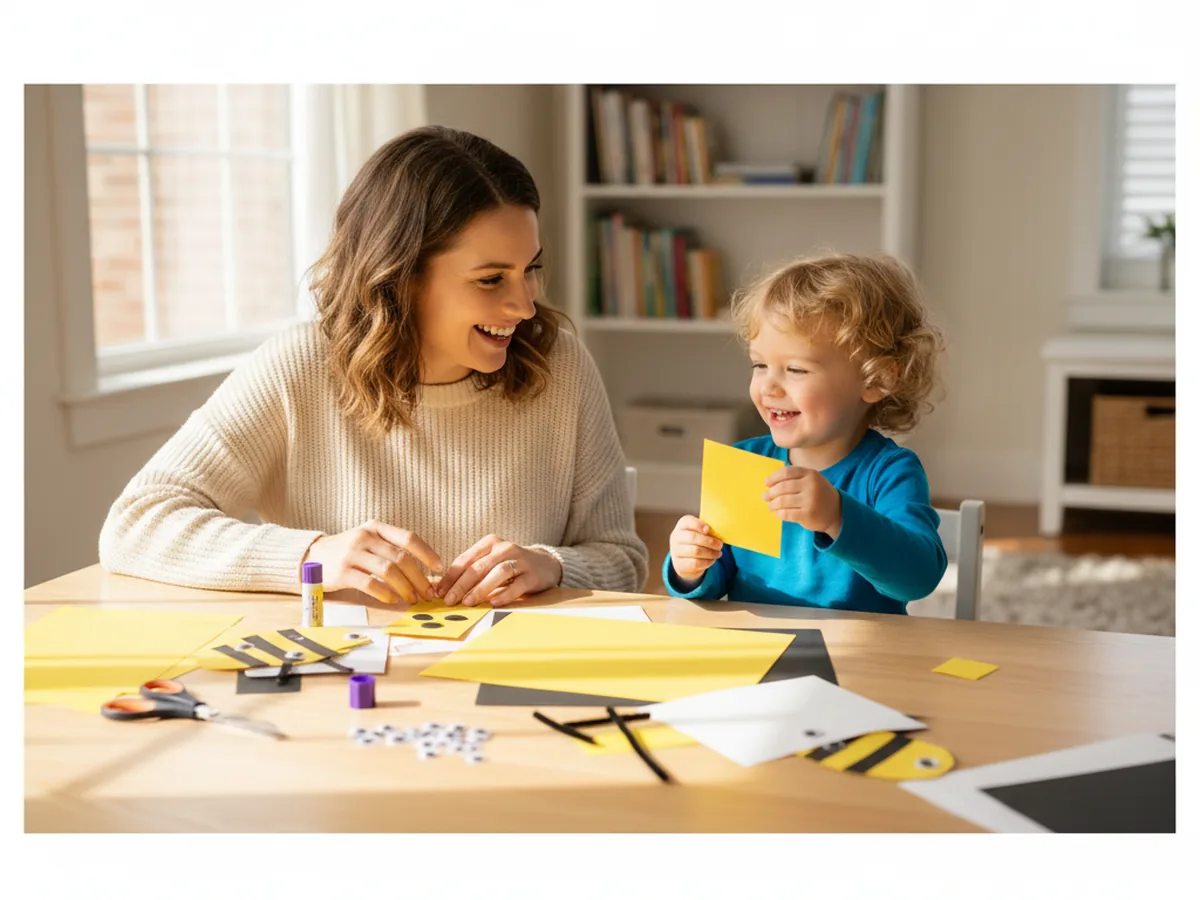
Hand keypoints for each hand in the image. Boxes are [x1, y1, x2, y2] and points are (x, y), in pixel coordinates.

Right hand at [301, 520, 443, 604]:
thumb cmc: (348, 552)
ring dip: (405, 587)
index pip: (408, 538)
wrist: (312, 556)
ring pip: (388, 570)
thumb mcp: (369, 541)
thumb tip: (423, 572)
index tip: (440, 568)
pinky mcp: (342, 571)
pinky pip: (370, 583)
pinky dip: (385, 593)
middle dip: (419, 577)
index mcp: (376, 528)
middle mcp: (365, 537)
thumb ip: (391, 550)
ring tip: (413, 598)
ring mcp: (352, 553)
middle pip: (401, 557)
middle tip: (427, 592)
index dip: (427, 553)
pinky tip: (392, 600)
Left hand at [435, 534, 563, 607]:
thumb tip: (444, 589)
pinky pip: (517, 585)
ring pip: (498, 572)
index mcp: (490, 542)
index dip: (451, 576)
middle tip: (450, 600)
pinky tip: (493, 602)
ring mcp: (520, 560)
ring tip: (468, 602)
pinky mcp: (532, 575)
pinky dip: (504, 593)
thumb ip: (471, 571)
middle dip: (462, 585)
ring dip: (481, 588)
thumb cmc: (510, 564)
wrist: (544, 564)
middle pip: (479, 566)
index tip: (440, 591)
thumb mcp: (490, 561)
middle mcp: (505, 548)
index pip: (466, 559)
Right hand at [668, 515, 723, 581]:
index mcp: (681, 525)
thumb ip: (707, 530)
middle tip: (720, 544)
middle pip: (692, 537)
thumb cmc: (696, 542)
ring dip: (710, 553)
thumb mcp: (700, 532)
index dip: (698, 525)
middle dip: (709, 541)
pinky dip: (707, 562)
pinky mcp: (679, 565)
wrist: (685, 559)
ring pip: (695, 551)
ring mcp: (675, 552)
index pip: (687, 522)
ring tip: (718, 553)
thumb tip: (719, 531)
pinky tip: (712, 560)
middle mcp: (676, 537)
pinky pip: (695, 563)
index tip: (708, 529)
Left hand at [763, 467, 842, 536]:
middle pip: (782, 487)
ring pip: (782, 501)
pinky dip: (779, 513)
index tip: (766, 483)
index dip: (773, 478)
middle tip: (765, 497)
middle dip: (770, 492)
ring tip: (770, 506)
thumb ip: (794, 478)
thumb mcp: (811, 480)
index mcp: (810, 474)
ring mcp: (810, 501)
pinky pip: (786, 514)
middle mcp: (811, 485)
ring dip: (772, 504)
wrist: (836, 511)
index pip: (786, 472)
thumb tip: (770, 482)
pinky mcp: (808, 515)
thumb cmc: (819, 494)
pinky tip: (778, 513)